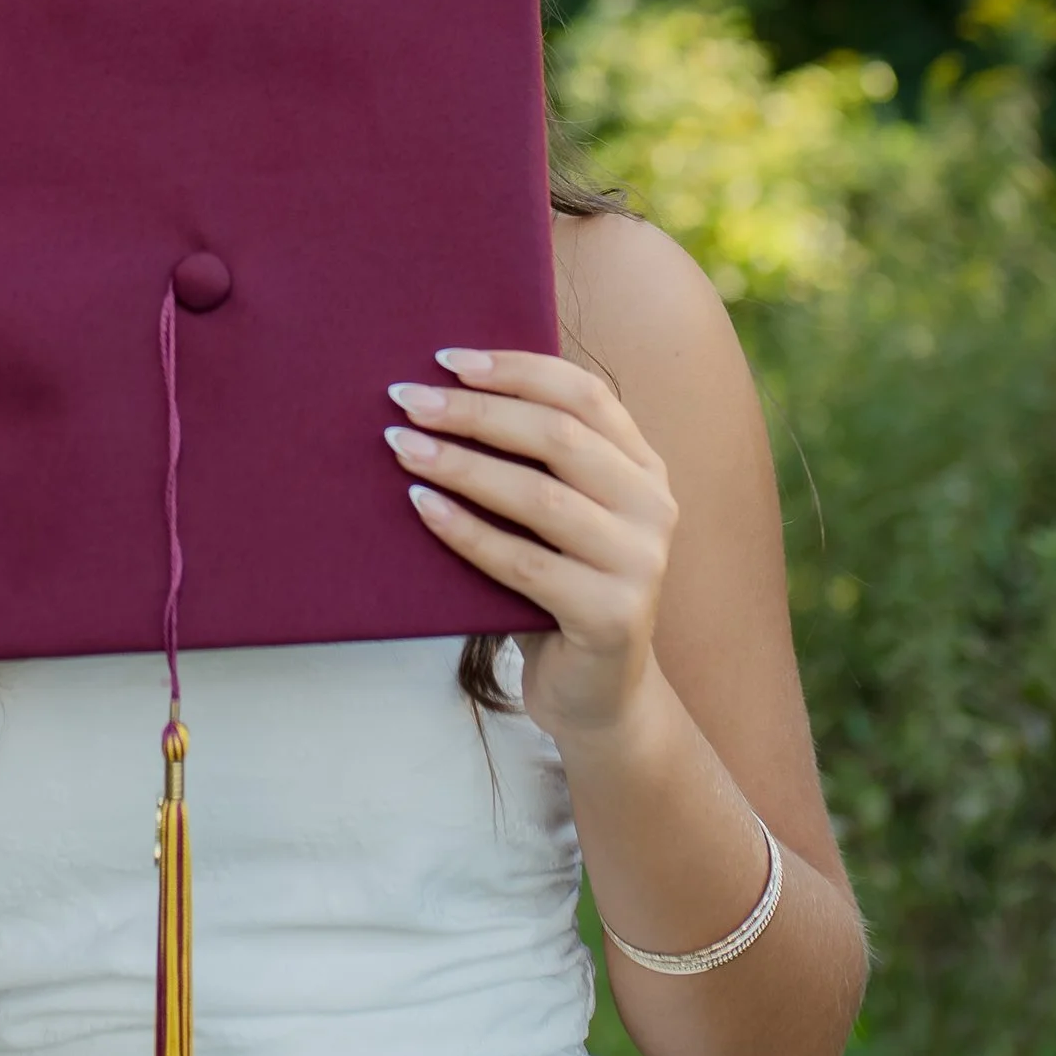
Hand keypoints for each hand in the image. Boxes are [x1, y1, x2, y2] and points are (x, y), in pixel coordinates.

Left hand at [386, 349, 678, 739]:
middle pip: (558, 436)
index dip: (516, 369)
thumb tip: (443, 391)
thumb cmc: (559, 587)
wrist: (595, 695)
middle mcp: (653, 507)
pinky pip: (523, 562)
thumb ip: (534, 461)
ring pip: (539, 496)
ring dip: (462, 464)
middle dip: (476, 411)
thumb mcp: (559, 514)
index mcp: (643, 467)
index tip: (448, 359)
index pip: (584, 394)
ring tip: (403, 446)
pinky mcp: (610, 616)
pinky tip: (421, 506)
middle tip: (408, 400)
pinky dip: (466, 531)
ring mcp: (639, 563)